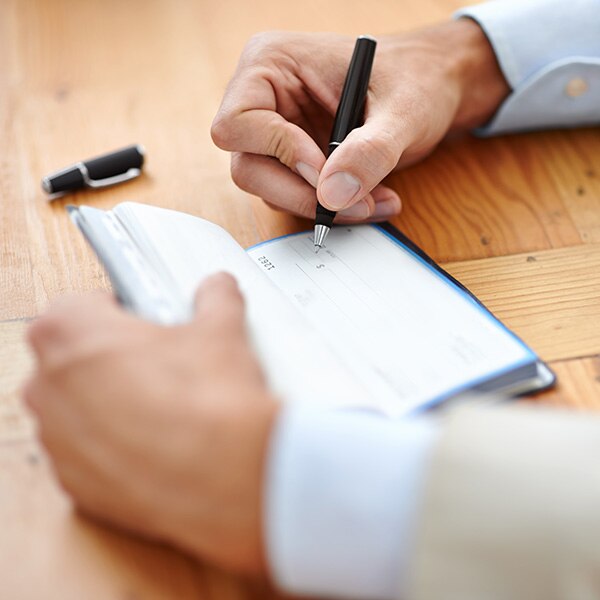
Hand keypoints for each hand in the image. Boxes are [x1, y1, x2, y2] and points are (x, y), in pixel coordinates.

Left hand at [24, 273, 277, 573]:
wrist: (226, 475)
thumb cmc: (209, 402)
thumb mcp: (220, 330)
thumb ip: (214, 298)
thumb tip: (218, 290)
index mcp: (68, 332)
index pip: (77, 304)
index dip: (116, 310)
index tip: (143, 320)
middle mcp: (48, 387)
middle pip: (72, 357)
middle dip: (110, 357)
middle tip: (159, 361)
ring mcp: (57, 441)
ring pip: (78, 409)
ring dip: (110, 403)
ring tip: (165, 405)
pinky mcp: (76, 485)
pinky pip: (89, 454)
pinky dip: (115, 447)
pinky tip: (161, 443)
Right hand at [211, 20, 508, 221]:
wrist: (434, 87)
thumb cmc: (417, 78)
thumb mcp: (403, 110)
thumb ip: (369, 151)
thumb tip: (333, 197)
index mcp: (272, 65)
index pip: (237, 124)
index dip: (279, 152)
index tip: (325, 169)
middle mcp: (265, 100)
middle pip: (248, 167)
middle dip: (302, 194)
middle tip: (354, 205)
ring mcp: (278, 133)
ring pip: (272, 190)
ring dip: (323, 206)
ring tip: (373, 200)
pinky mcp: (294, 161)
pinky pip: (296, 197)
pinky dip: (331, 208)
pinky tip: (366, 199)